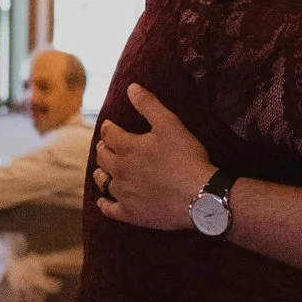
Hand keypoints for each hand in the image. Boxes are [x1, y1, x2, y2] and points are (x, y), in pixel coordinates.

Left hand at [94, 86, 216, 231]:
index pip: (108, 133)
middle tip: (106, 145)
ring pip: (103, 181)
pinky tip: (103, 202)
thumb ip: (149, 105)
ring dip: (101, 173)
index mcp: (127, 147)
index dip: (108, 127)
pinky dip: (104, 204)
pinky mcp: (130, 213)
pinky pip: (110, 209)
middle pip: (102, 156)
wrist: (200, 196)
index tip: (110, 126)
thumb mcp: (170, 125)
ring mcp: (123, 194)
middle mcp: (120, 170)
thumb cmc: (187, 158)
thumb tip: (131, 87)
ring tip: (103, 170)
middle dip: (103, 148)